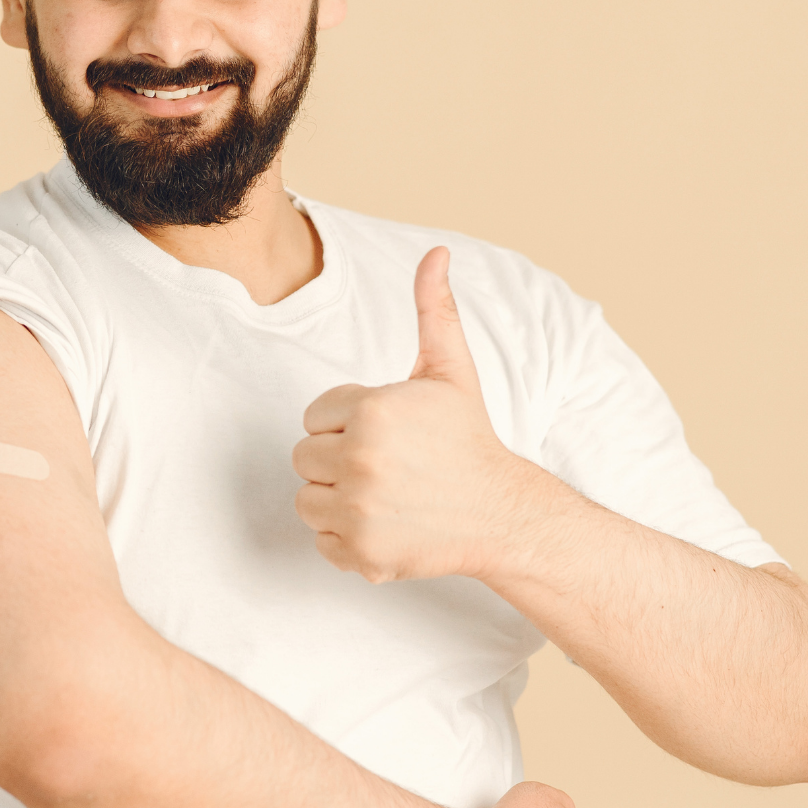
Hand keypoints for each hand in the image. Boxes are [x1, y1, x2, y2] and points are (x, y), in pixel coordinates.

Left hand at [291, 246, 544, 582]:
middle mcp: (359, 460)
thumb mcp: (450, 371)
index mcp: (370, 411)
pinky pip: (321, 542)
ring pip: (306, 499)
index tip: (388, 432)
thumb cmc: (468, 440)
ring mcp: (358, 511)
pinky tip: (386, 523)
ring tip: (384, 493)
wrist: (503, 514)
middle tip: (387, 464)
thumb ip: (433, 311)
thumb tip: (437, 254)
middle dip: (338, 458)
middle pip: (304, 457)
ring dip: (336, 498)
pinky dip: (346, 538)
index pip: (314, 415)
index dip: (347, 422)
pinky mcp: (360, 554)